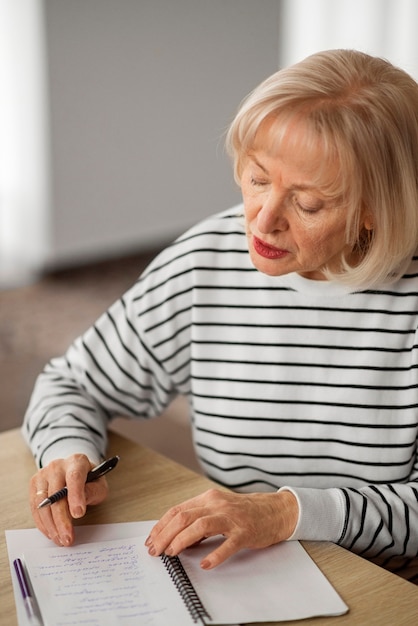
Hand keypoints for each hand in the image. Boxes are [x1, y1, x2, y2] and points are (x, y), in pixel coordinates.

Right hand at [29, 454, 108, 546]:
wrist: (73, 470)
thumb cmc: (89, 480)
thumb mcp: (99, 484)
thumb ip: (93, 492)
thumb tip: (79, 506)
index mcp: (77, 462)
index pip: (74, 477)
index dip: (75, 496)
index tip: (78, 514)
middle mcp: (57, 466)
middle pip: (56, 494)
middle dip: (62, 520)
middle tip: (68, 538)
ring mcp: (43, 474)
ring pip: (42, 503)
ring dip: (51, 525)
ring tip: (60, 539)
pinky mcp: (34, 485)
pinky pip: (35, 507)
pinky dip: (43, 523)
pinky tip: (51, 533)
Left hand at [146, 488, 297, 568]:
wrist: (275, 510)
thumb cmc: (245, 512)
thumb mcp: (218, 509)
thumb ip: (199, 518)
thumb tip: (176, 536)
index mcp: (208, 498)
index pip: (178, 510)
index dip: (161, 525)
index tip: (151, 539)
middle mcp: (217, 504)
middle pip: (184, 517)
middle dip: (165, 534)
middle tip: (156, 550)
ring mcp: (232, 518)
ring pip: (201, 526)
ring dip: (182, 540)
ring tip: (173, 553)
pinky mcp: (245, 531)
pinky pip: (228, 544)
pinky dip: (215, 555)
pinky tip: (206, 564)